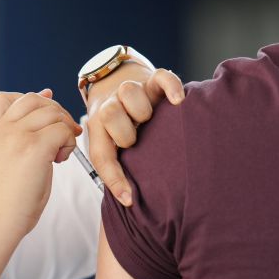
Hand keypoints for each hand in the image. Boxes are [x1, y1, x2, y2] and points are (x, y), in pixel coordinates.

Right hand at [0, 89, 81, 236]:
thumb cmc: (6, 197)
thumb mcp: (2, 159)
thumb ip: (17, 137)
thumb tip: (43, 108)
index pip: (5, 97)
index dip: (30, 100)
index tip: (46, 114)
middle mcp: (1, 129)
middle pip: (33, 99)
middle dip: (54, 112)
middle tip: (62, 135)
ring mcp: (16, 136)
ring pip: (52, 113)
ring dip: (64, 128)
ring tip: (61, 151)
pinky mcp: (34, 148)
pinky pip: (62, 130)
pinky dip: (69, 142)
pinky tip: (60, 160)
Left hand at [85, 65, 183, 205]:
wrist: (115, 79)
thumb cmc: (116, 123)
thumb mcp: (109, 143)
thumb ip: (115, 167)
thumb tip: (129, 200)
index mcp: (99, 127)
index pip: (101, 155)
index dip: (114, 179)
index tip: (129, 199)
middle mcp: (113, 106)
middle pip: (110, 114)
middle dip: (125, 134)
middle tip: (136, 141)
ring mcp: (133, 90)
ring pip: (130, 93)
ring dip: (141, 111)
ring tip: (150, 120)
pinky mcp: (153, 79)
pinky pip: (162, 78)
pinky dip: (171, 88)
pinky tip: (179, 101)